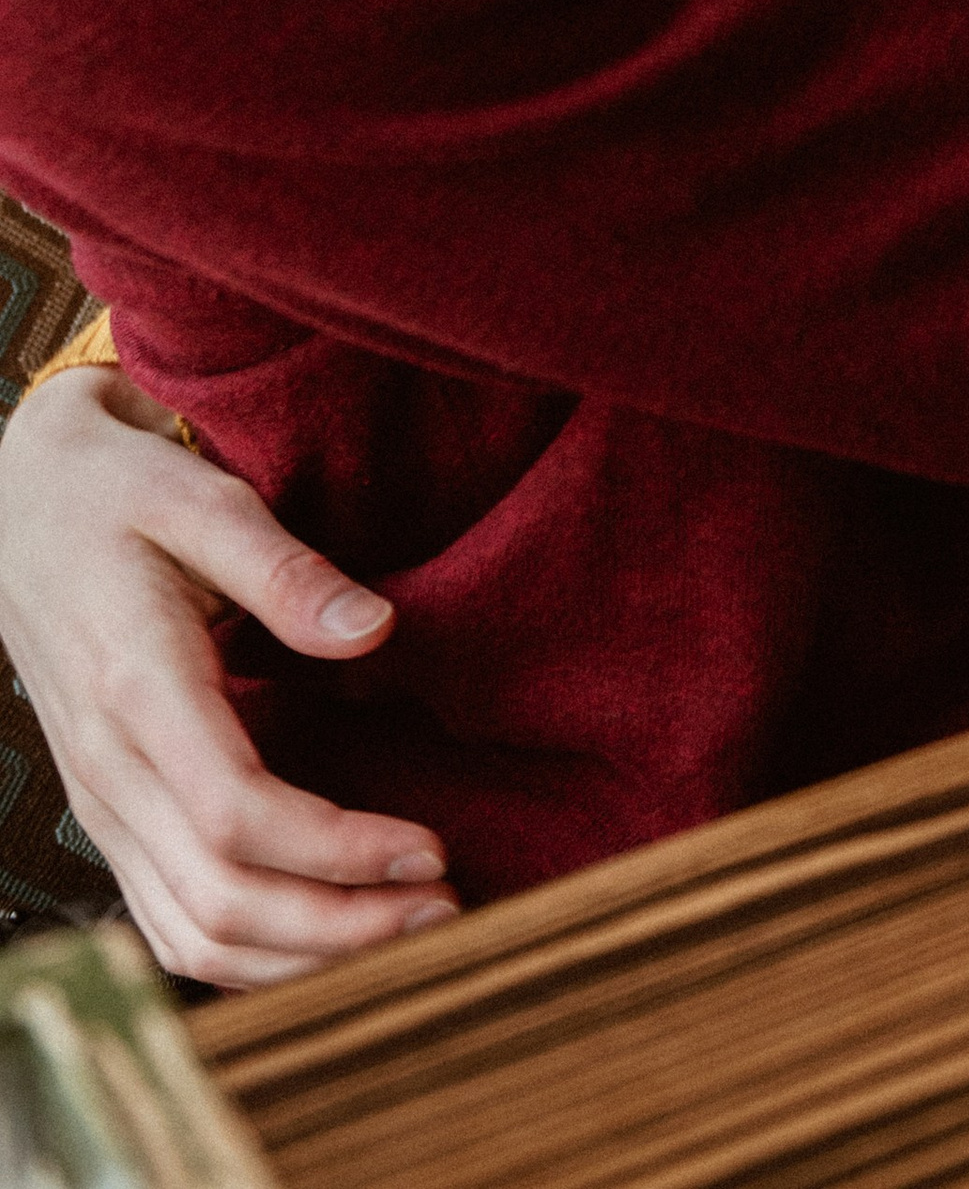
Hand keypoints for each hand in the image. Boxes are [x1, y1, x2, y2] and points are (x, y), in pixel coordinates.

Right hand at [0, 371, 456, 986]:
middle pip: (218, 901)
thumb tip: (373, 629)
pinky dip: (245, 954)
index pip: (236, 814)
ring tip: (402, 930)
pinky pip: (166, 920)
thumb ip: (288, 571)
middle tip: (442, 909)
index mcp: (137, 689)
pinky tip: (320, 939)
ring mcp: (101, 803)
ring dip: (299, 955)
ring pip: (189, 933)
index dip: (337, 851)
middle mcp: (108, 767)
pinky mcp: (109, 815)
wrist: (20, 508)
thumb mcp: (203, 500)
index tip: (427, 850)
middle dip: (338, 926)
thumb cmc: (115, 496)